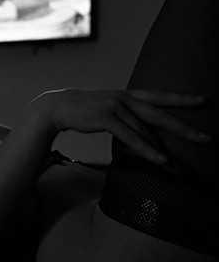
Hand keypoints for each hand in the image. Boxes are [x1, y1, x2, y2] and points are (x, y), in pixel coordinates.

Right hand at [30, 89, 211, 164]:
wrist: (58, 107)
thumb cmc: (85, 110)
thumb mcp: (109, 108)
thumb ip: (127, 114)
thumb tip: (143, 129)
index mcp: (128, 95)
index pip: (160, 95)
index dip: (182, 98)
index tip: (204, 101)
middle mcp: (126, 98)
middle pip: (161, 113)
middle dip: (185, 127)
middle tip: (207, 138)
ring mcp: (117, 107)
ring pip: (147, 130)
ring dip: (164, 150)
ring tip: (179, 167)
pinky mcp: (107, 119)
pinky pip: (132, 138)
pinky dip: (148, 150)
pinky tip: (161, 160)